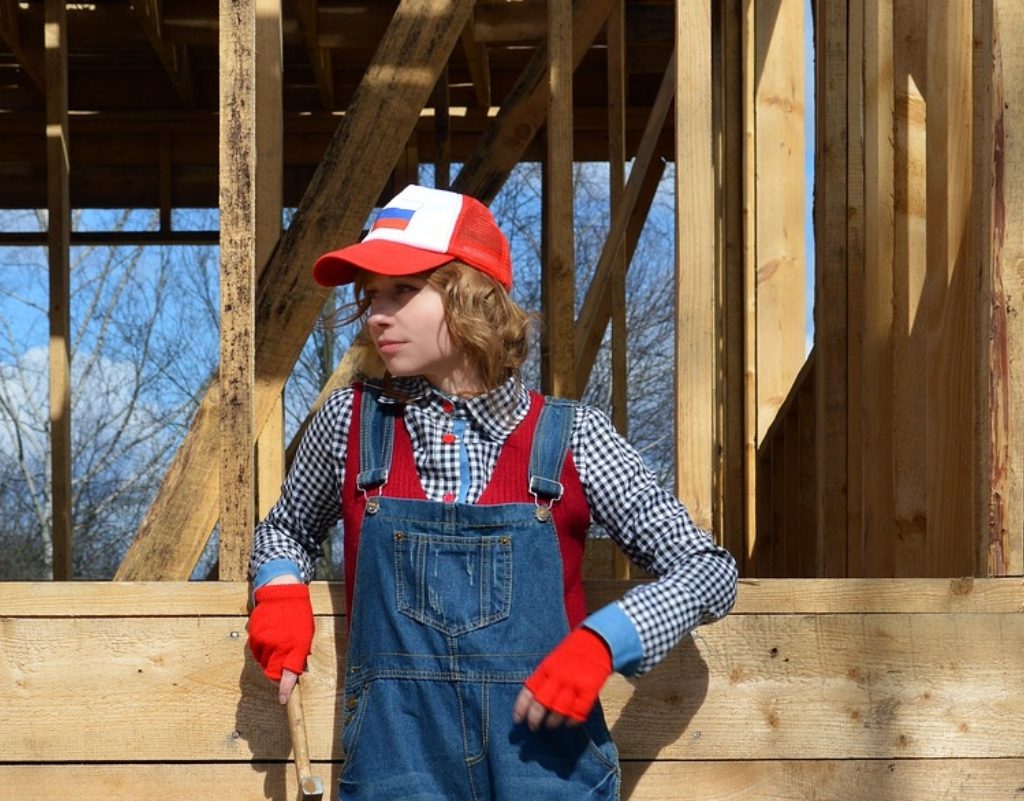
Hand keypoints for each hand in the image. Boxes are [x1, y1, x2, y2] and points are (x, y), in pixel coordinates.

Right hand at [247, 582, 313, 703]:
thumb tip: (293, 673)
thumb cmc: (298, 616)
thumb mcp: (306, 637)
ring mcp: (264, 642)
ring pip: (262, 663)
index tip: (283, 700)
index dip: (285, 690)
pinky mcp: (253, 636)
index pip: (288, 675)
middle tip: (282, 662)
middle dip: (276, 673)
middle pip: (272, 673)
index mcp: (296, 647)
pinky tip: (269, 637)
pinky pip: (256, 652)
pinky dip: (261, 650)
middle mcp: (278, 646)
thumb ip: (298, 656)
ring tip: (277, 643)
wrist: (282, 593)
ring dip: (269, 659)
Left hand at [514, 628, 612, 729]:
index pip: (529, 691)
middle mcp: (558, 676)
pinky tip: (569, 724)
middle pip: (541, 704)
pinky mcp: (590, 688)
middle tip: (533, 727)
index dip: (521, 708)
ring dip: (553, 722)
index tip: (517, 720)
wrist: (597, 639)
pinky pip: (579, 711)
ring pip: (559, 710)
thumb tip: (531, 702)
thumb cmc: (572, 653)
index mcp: (546, 668)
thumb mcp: (553, 660)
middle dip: (535, 719)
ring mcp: (574, 683)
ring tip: (550, 725)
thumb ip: (544, 678)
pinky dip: (573, 721)